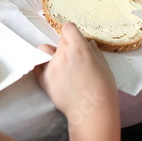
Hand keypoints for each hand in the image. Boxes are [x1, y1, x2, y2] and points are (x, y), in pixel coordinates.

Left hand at [34, 23, 122, 140]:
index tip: (74, 39)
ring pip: (45, 50)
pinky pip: (37, 65)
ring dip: (51, 54)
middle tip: (74, 60)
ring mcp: (51, 67)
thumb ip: (92, 50)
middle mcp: (63, 54)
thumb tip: (85, 42)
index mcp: (79, 48)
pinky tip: (52, 72)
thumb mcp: (104, 65)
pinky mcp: (43, 79)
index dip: (72, 33)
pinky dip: (42, 66)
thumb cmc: (103, 90)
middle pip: (59, 40)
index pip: (68, 28)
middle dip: (66, 46)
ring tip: (61, 66)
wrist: (92, 112)